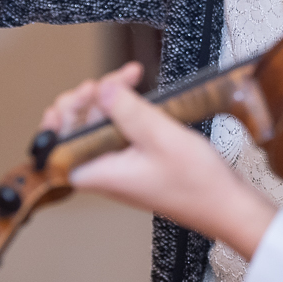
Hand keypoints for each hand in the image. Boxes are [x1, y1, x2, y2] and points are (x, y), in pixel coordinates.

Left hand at [64, 64, 277, 258]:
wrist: (226, 205)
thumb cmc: (197, 184)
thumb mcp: (160, 136)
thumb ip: (127, 110)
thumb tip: (102, 88)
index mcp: (99, 172)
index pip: (56, 145)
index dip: (62, 115)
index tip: (85, 91)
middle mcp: (103, 171)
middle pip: (76, 130)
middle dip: (92, 98)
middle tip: (114, 79)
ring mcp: (119, 167)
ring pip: (99, 127)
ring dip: (111, 99)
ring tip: (130, 76)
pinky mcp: (135, 162)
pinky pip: (119, 132)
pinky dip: (126, 110)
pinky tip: (138, 93)